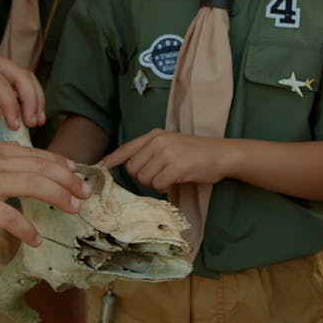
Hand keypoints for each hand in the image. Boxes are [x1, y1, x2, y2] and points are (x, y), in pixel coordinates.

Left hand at [0, 28, 43, 133]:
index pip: (1, 85)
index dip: (11, 107)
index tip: (15, 127)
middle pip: (21, 76)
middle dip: (32, 100)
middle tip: (33, 124)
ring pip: (25, 74)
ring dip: (35, 96)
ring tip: (37, 120)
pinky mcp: (0, 64)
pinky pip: (21, 76)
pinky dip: (29, 92)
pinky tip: (30, 110)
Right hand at [0, 141, 91, 245]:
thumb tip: (13, 163)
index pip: (36, 154)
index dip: (59, 163)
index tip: (75, 171)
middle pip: (42, 168)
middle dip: (69, 180)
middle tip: (86, 193)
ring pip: (34, 186)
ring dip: (59, 198)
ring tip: (74, 210)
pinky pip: (8, 217)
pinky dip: (26, 229)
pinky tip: (36, 240)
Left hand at [102, 129, 227, 193]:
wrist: (221, 154)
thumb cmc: (196, 153)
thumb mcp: (171, 144)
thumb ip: (151, 152)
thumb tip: (131, 168)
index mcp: (155, 135)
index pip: (127, 148)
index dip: (113, 159)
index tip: (101, 166)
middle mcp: (158, 141)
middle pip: (132, 169)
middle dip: (142, 178)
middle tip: (159, 177)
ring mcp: (167, 153)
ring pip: (144, 179)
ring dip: (155, 184)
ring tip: (170, 176)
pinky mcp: (176, 166)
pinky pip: (158, 185)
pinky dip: (165, 188)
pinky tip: (176, 180)